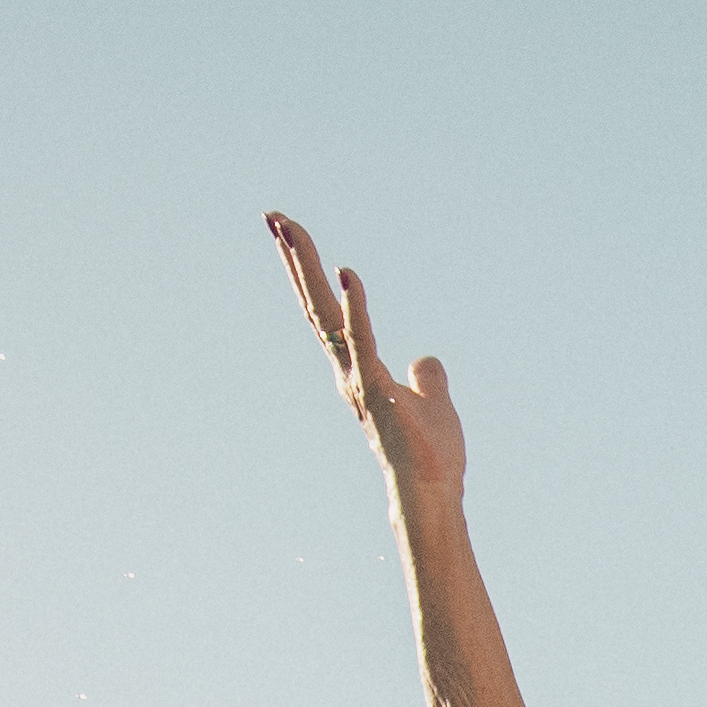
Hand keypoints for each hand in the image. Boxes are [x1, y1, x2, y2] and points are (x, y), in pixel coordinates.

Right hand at [269, 214, 464, 504]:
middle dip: (296, 259)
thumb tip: (426, 360)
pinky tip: (348, 274)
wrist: (432, 490)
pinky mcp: (376, 390)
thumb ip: (426, 377)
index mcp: (356, 368)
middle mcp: (346, 370)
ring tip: (291, 229)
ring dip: (308, 269)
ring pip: (325, 315)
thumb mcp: (432, 402)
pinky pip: (362, 341)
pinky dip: (355, 307)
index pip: (326, 311)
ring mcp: (357, 380)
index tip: (292, 234)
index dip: (310, 273)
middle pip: (314, 304)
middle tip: (273, 216)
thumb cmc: (430, 453)